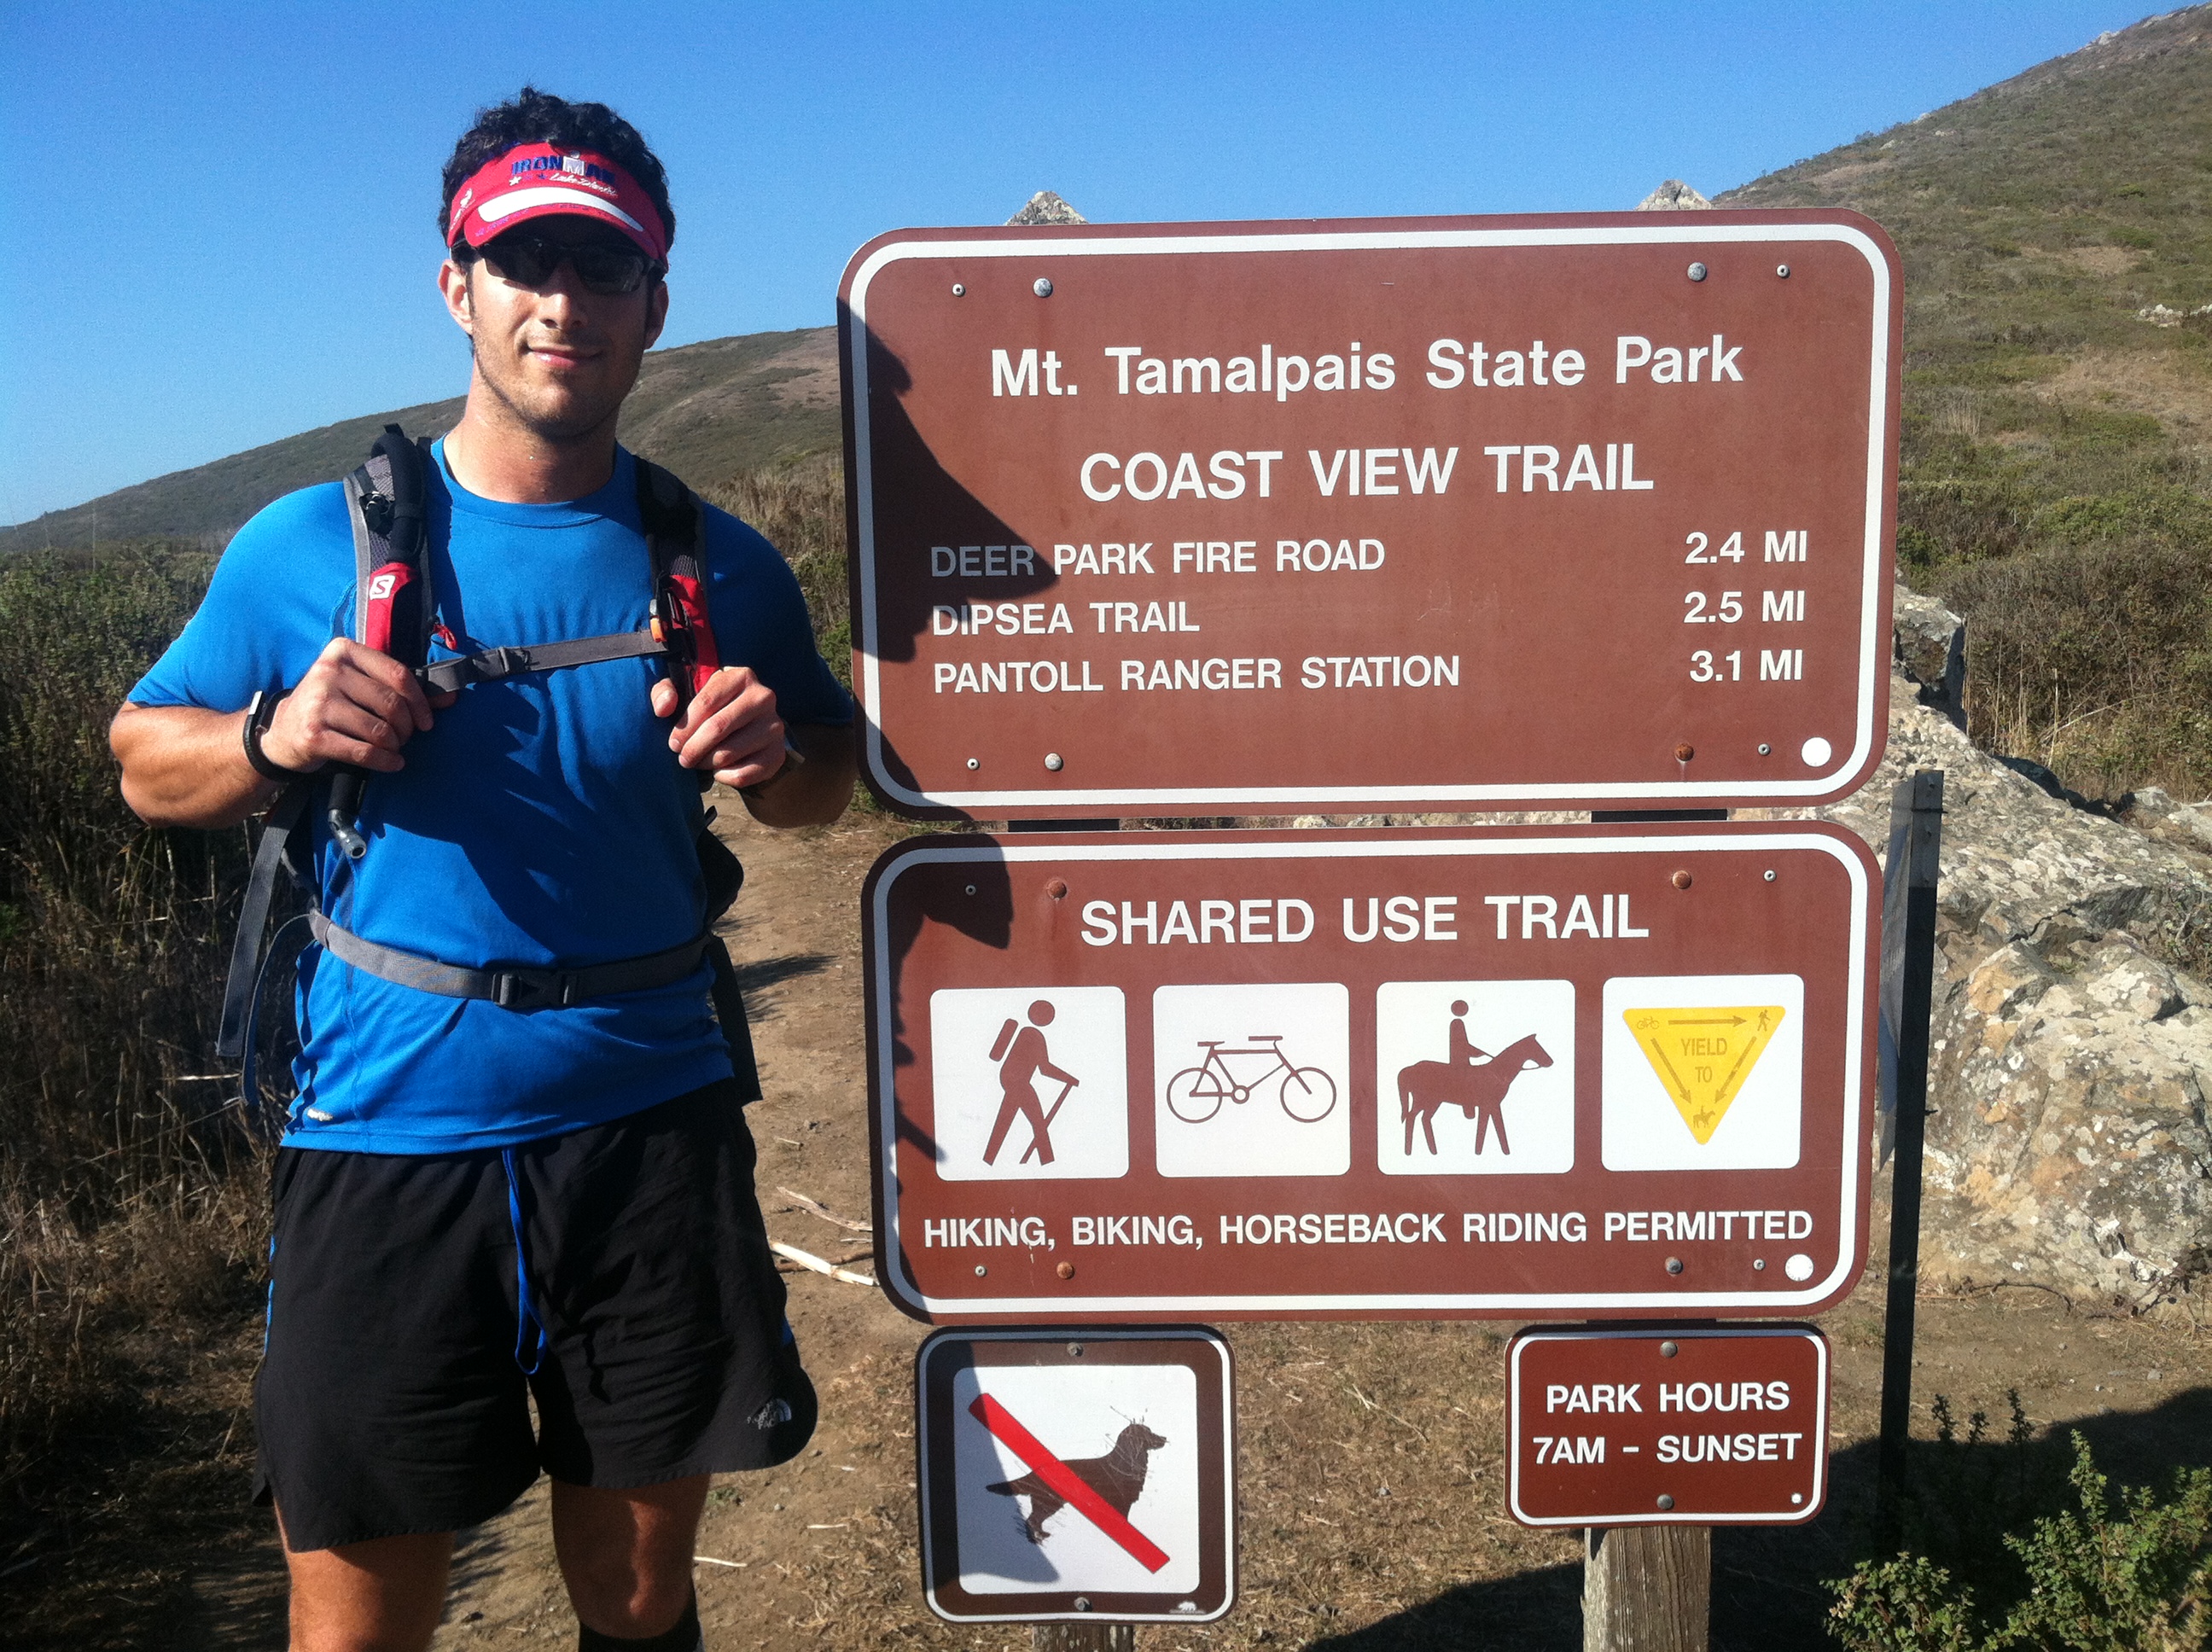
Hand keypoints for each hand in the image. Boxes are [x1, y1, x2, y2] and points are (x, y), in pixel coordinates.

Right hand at [260, 637, 456, 774]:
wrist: (283, 731)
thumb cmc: (333, 705)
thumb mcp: (361, 686)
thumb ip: (403, 688)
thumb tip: (452, 697)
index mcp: (343, 651)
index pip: (398, 674)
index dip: (421, 701)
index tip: (427, 721)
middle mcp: (328, 672)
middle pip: (391, 703)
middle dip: (407, 727)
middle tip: (405, 737)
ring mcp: (318, 703)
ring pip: (380, 729)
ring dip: (395, 745)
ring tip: (393, 748)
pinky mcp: (313, 734)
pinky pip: (364, 751)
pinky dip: (385, 761)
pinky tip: (392, 763)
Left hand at [650, 666, 785, 788]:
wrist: (748, 727)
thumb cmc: (710, 707)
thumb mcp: (685, 691)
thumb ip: (664, 691)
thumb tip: (664, 708)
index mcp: (740, 676)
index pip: (706, 702)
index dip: (684, 727)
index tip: (673, 742)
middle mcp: (763, 697)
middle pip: (718, 728)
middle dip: (693, 748)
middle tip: (683, 758)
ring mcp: (774, 726)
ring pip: (729, 753)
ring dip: (706, 763)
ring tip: (699, 762)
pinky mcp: (778, 753)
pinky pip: (745, 773)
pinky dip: (725, 777)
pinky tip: (718, 771)